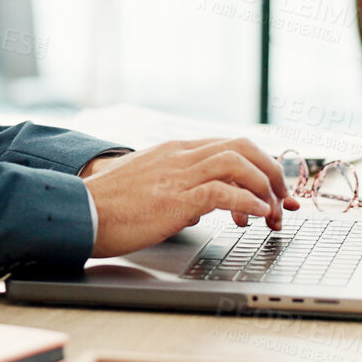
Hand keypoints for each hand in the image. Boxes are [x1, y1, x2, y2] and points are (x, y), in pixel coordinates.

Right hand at [82, 138, 299, 257]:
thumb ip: (176, 185)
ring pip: (239, 163)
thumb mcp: (148, 184)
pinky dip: (247, 201)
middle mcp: (181, 155)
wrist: (81, 212)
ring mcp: (179, 174)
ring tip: (271, 214)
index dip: (260, 166)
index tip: (274, 191)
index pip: (230, 145)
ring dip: (264, 188)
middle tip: (281, 200)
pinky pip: (223, 192)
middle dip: (271, 172)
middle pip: (243, 146)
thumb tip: (201, 204)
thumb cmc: (109, 205)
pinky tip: (255, 216)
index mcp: (175, 151)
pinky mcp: (175, 197)